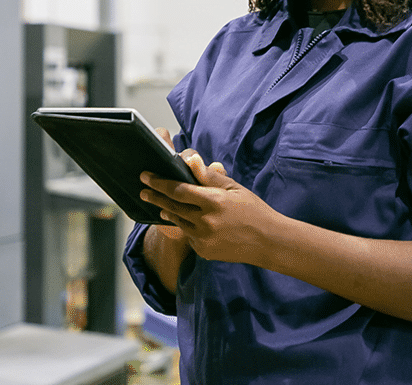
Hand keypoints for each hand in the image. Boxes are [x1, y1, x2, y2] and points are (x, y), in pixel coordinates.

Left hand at [140, 148, 280, 265]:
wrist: (267, 242)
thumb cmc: (252, 210)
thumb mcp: (234, 188)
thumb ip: (209, 176)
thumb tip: (191, 160)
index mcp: (213, 201)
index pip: (178, 190)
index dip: (159, 182)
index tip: (146, 177)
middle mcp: (205, 221)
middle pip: (172, 206)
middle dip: (156, 197)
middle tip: (143, 190)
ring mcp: (203, 239)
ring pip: (178, 221)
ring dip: (167, 211)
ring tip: (160, 204)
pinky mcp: (204, 251)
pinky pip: (188, 235)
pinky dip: (185, 226)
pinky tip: (185, 220)